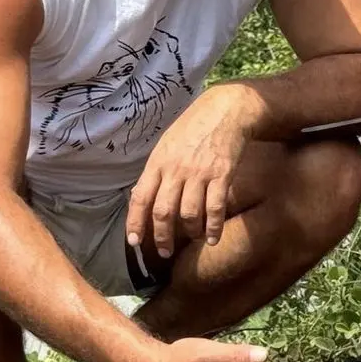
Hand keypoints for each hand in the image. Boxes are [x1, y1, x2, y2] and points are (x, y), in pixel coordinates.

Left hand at [126, 86, 259, 258]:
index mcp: (158, 162)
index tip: (134, 242)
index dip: (135, 223)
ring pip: (189, 214)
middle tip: (164, 252)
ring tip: (192, 238)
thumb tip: (141, 196)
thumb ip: (156, 171)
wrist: (226, 110)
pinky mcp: (222, 174)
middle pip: (163, 211)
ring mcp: (200, 173)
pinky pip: (215, 208)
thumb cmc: (193, 127)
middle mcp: (176, 169)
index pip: (140, 198)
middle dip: (162, 237)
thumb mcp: (167, 144)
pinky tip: (213, 238)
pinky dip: (213, 228)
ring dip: (189, 233)